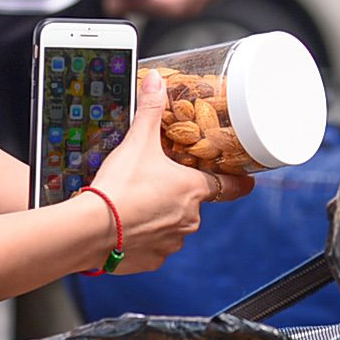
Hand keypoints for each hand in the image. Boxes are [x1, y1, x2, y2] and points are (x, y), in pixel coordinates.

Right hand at [83, 71, 251, 271]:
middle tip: (151, 184)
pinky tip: (125, 227)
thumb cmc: (120, 185)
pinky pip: (153, 247)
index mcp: (193, 189)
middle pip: (192, 203)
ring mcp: (172, 242)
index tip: (247, 183)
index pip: (230, 187)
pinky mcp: (152, 260)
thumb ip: (149, 110)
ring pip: (172, 226)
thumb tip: (156, 79)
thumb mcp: (137, 141)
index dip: (239, 183)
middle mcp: (190, 218)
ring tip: (133, 205)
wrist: (92, 228)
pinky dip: (143, 238)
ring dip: (159, 217)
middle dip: (176, 195)